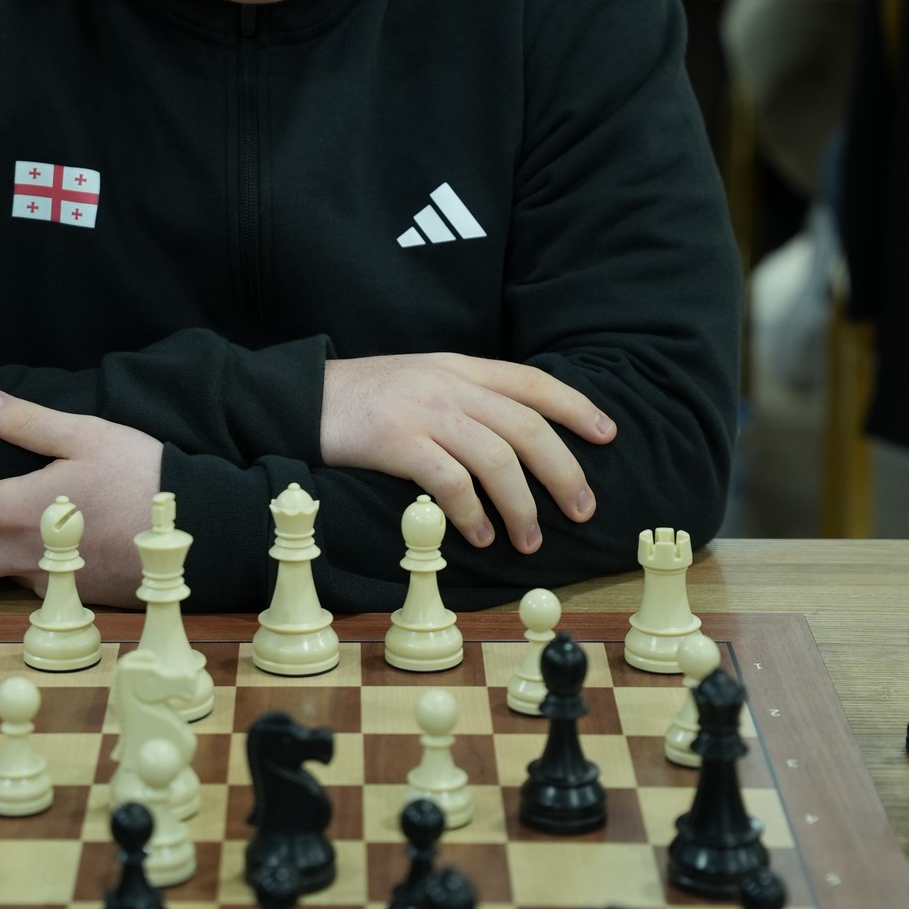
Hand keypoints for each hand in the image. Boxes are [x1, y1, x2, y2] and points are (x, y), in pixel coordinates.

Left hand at [0, 388, 162, 604]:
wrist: (199, 531)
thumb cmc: (142, 475)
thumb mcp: (84, 434)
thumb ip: (26, 422)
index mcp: (19, 510)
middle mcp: (23, 553)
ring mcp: (48, 581)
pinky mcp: (72, 595)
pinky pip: (27, 584)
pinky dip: (3, 577)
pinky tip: (3, 568)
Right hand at [320, 352, 615, 556]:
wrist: (301, 396)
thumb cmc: (365, 399)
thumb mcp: (423, 381)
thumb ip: (466, 398)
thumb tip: (515, 438)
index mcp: (460, 368)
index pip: (532, 382)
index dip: (575, 407)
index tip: (607, 434)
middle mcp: (449, 385)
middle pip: (526, 426)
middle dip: (564, 470)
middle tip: (582, 510)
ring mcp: (423, 412)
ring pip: (496, 457)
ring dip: (522, 505)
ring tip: (530, 541)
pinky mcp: (396, 441)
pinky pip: (450, 481)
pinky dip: (472, 513)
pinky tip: (479, 535)